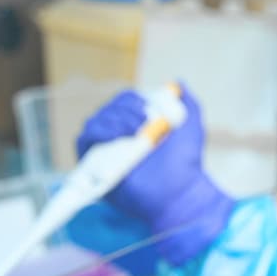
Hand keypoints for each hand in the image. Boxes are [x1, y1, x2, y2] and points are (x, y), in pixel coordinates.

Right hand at [75, 84, 233, 264]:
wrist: (180, 192)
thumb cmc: (186, 164)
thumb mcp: (193, 128)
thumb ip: (189, 104)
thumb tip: (178, 83)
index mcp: (137, 127)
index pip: (122, 102)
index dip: (131, 99)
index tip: (149, 109)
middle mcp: (118, 138)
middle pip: (107, 109)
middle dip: (124, 108)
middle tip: (144, 121)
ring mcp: (106, 152)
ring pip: (95, 120)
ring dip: (113, 118)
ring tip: (134, 131)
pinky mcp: (95, 166)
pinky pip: (84, 139)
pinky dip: (99, 131)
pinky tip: (119, 136)